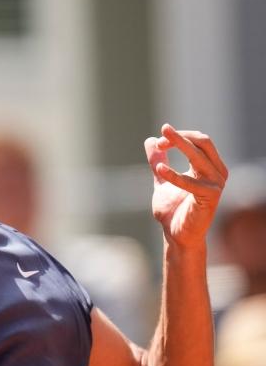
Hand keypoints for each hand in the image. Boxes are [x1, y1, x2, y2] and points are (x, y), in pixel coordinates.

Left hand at [144, 124, 227, 247]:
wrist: (176, 235)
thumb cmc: (173, 210)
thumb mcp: (161, 181)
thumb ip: (158, 161)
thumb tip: (150, 140)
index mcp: (208, 167)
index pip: (199, 141)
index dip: (179, 137)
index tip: (158, 141)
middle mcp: (216, 173)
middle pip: (203, 143)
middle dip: (182, 136)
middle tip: (163, 130)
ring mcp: (216, 185)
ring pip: (199, 157)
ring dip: (180, 146)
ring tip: (159, 143)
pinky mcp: (210, 198)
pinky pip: (192, 182)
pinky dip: (174, 175)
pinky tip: (159, 169)